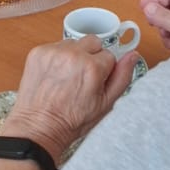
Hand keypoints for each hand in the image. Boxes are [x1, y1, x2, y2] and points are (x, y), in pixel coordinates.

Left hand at [0, 37, 136, 159]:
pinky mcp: (38, 52)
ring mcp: (53, 52)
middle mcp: (73, 55)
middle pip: (93, 42)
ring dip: (74, 55)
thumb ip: (122, 77)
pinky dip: (57, 57)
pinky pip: (55, 46)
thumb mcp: (105, 105)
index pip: (109, 55)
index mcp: (92, 68)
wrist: (38, 128)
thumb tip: (132, 55)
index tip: (94, 83)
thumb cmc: (72, 120)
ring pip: (74, 43)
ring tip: (66, 77)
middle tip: (82, 78)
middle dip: (91, 57)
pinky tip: (54, 75)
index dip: (104, 71)